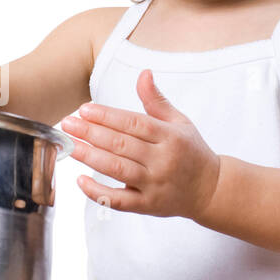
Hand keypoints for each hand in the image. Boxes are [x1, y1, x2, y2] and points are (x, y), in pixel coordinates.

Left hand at [61, 69, 220, 220]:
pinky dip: (98, 192)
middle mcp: (162, 161)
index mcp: (170, 137)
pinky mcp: (148, 206)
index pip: (134, 123)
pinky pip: (119, 201)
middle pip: (121, 145)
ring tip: (70, 146)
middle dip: (91, 133)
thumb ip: (156, 100)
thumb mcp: (179, 122)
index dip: (107, 116)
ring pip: (118, 170)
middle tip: (67, 124)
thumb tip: (143, 73)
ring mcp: (155, 185)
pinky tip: (80, 180)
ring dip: (90, 157)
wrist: (212, 190)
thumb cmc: (191, 152)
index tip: (84, 109)